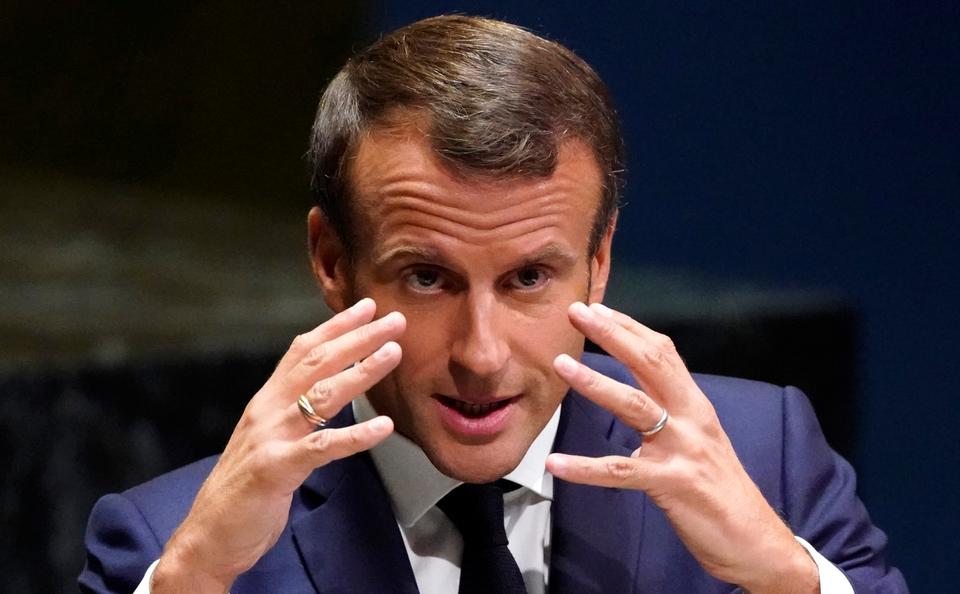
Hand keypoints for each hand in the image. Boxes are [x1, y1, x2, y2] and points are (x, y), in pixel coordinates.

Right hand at [152, 298, 404, 592]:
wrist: (207, 535)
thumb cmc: (244, 488)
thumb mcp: (267, 437)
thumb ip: (292, 411)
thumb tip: (328, 387)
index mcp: (267, 400)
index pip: (302, 351)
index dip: (335, 326)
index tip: (367, 306)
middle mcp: (268, 409)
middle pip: (317, 362)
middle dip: (358, 337)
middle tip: (394, 319)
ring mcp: (272, 437)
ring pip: (322, 395)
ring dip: (362, 371)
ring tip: (393, 353)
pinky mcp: (278, 468)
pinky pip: (323, 448)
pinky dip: (355, 436)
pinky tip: (383, 427)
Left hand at [546, 302, 817, 593]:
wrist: (757, 542)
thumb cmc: (720, 491)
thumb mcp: (698, 441)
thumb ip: (672, 414)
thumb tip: (638, 392)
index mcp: (695, 406)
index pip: (662, 352)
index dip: (629, 327)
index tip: (598, 308)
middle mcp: (692, 419)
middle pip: (651, 363)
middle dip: (613, 334)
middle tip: (577, 311)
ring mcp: (683, 450)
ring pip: (636, 406)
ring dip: (596, 383)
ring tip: (561, 365)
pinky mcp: (672, 484)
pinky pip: (620, 472)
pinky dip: (585, 468)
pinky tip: (555, 464)